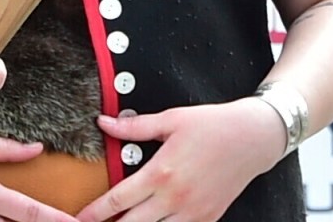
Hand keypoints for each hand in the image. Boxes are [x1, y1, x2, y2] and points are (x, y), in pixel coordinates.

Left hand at [75, 100, 284, 221]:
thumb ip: (134, 127)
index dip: (94, 213)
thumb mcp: (171, 120)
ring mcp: (193, 213)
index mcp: (162, 172)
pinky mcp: (207, 219)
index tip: (79, 218)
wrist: (253, 138)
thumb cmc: (212, 125)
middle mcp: (175, 197)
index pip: (118, 200)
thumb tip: (104, 123)